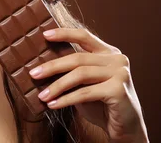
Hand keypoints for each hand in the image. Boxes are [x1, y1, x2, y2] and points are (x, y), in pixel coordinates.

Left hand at [28, 28, 148, 142]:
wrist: (126, 128)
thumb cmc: (102, 104)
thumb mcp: (86, 83)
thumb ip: (74, 70)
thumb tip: (43, 65)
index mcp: (109, 52)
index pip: (84, 36)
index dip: (64, 33)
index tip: (44, 35)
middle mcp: (117, 58)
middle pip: (78, 58)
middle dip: (52, 66)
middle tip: (33, 73)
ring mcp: (120, 73)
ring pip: (80, 74)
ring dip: (57, 86)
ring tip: (42, 95)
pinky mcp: (118, 89)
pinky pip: (85, 93)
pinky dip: (66, 99)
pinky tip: (53, 105)